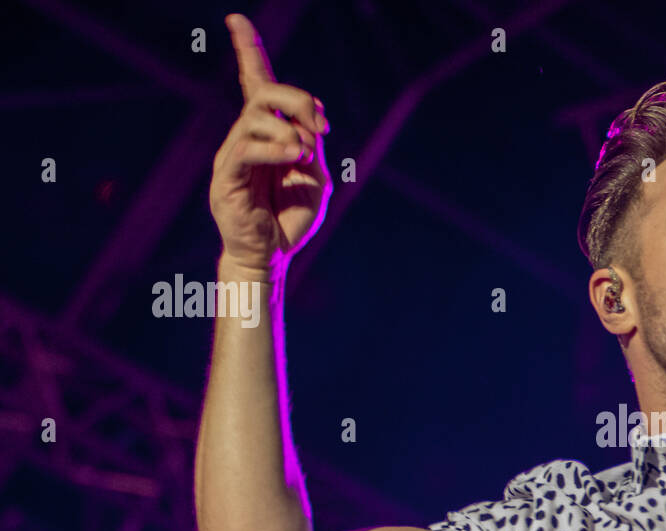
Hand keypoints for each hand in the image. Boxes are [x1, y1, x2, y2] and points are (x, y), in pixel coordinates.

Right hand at [209, 13, 332, 273]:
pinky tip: (294, 156)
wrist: (273, 256)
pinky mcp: (227, 178)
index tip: (236, 19)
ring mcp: (233, 155)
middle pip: (264, 91)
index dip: (247, 50)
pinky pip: (245, 148)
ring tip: (305, 153)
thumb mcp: (315, 177)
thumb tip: (310, 123)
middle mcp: (245, 137)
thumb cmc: (290, 219)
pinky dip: (274, 147)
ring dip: (290, 128)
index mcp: (267, 133)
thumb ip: (313, 146)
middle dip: (298, 98)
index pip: (253, 83)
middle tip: (322, 127)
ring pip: (255, 115)